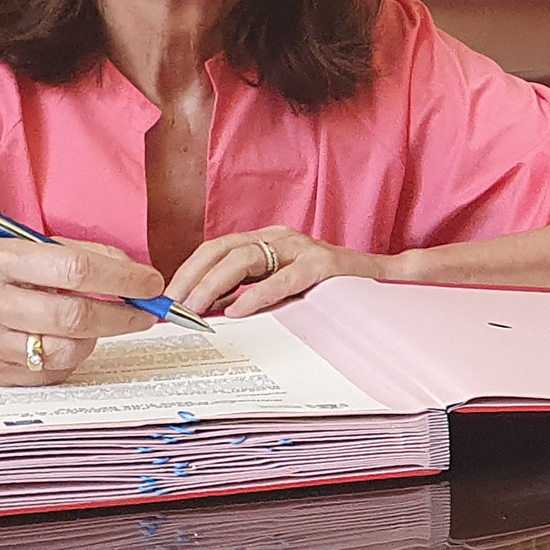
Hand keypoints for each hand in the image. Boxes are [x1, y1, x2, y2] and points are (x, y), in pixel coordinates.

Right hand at [0, 235, 161, 383]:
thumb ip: (72, 255)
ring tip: (100, 326)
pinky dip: (71, 358)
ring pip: (66, 350)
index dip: (122, 278)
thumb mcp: (18, 251)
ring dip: (97, 339)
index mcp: (0, 261)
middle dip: (122, 316)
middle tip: (146, 313)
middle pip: (75, 316)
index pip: (75, 269)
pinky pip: (51, 373)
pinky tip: (67, 343)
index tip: (150, 283)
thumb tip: (130, 271)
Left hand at [167, 228, 389, 318]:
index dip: (187, 271)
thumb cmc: (330, 292)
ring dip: (213, 286)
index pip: (214, 249)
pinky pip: (281, 279)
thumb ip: (248, 294)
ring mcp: (301, 248)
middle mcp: (279, 238)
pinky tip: (238, 310)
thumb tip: (207, 312)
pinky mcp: (322, 265)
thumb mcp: (282, 290)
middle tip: (171, 306)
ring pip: (243, 259)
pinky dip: (256, 295)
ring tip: (195, 309)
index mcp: (266, 242)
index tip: (166, 298)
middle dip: (190, 278)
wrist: (383, 285)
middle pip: (220, 249)